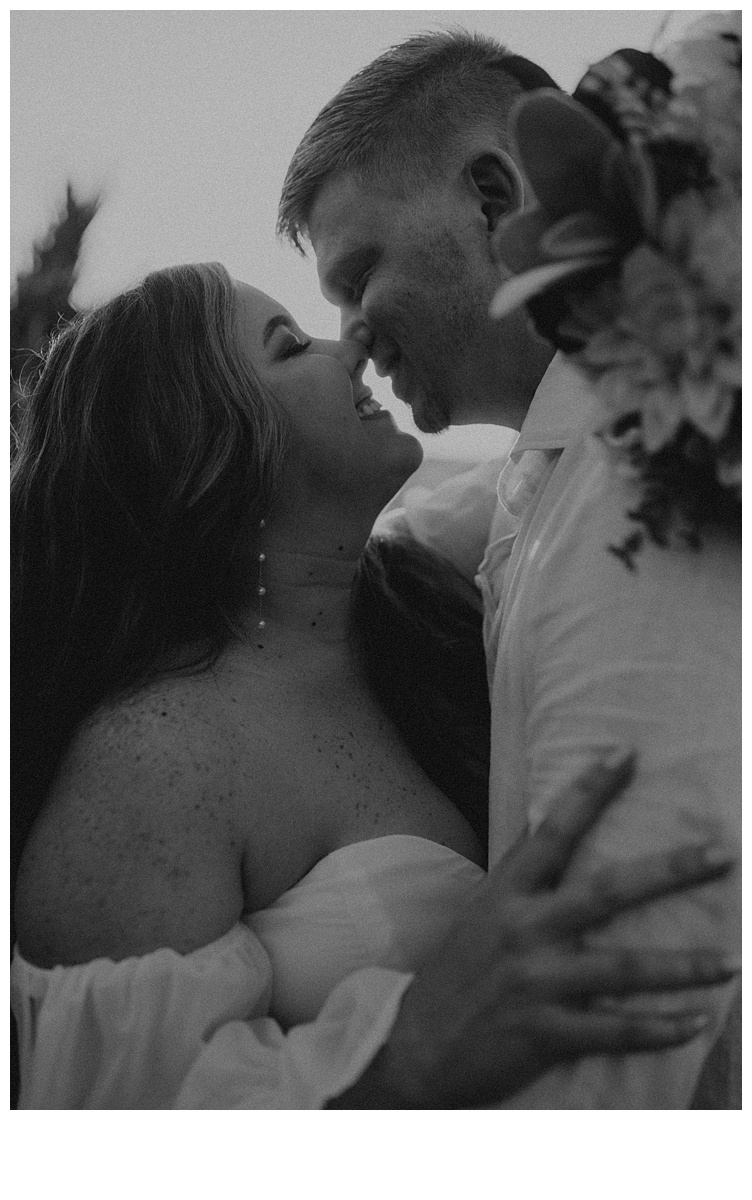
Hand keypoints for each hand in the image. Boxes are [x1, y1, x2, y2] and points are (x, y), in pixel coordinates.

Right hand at [330, 750, 737, 1107]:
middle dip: (669, 871)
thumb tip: (553, 831)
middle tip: (722, 854)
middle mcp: (523, 930)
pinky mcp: (544, 1033)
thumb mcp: (483, 912)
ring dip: (683, 966)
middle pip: (607, 892)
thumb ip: (524, 879)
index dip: (591, 789)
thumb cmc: (457, 974)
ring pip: (623, 968)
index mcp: (507, 893)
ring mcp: (536, 982)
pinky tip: (695, 1022)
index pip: (555, 830)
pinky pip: (613, 1031)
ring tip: (732, 960)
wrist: (414, 1047)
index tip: (628, 754)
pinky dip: (658, 1028)